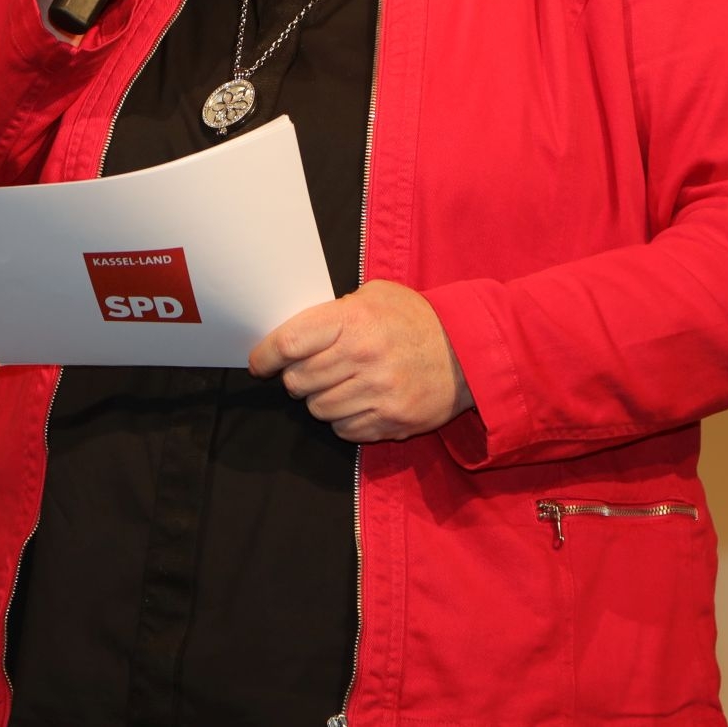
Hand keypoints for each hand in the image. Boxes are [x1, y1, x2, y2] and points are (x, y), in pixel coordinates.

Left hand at [249, 281, 473, 442]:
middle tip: (308, 371)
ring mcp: (378, 393)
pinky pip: (344, 430)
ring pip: (318, 409)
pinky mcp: (390, 422)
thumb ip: (336, 311)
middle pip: (298, 381)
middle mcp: (363, 357)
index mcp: (354, 320)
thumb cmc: (415, 320)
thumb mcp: (377, 296)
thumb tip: (295, 334)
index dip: (266, 354)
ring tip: (340, 385)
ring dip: (321, 399)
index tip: (260, 362)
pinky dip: (344, 419)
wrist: (467, 353)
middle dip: (296, 378)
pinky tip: (359, 402)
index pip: (290, 342)